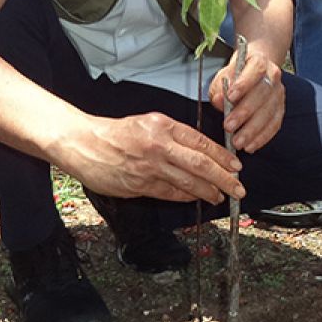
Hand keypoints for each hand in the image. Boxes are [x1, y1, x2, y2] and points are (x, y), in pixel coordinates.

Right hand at [64, 112, 246, 204]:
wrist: (82, 143)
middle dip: (224, 178)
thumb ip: (172, 135)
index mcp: (162, 125)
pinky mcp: (139, 185)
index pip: (201, 142)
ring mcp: (149, 167)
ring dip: (208, 191)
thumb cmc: (115, 133)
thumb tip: (199, 150)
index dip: (221, 156)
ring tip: (221, 196)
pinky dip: (186, 197)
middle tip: (238, 186)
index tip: (235, 165)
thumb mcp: (147, 123)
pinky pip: (170, 193)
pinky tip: (197, 198)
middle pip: (200, 164)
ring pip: (188, 182)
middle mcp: (159, 145)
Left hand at [209, 47, 283, 153]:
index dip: (244, 84)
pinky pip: (274, 125)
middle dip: (244, 113)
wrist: (255, 71)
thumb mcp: (224, 75)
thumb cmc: (237, 74)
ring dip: (253, 130)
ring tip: (238, 142)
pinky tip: (251, 145)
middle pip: (262, 95)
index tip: (230, 97)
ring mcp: (279, 93)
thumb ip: (220, 88)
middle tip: (228, 126)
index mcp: (259, 62)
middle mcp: (273, 76)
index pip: (255, 71)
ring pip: (269, 113)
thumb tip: (219, 100)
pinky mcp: (280, 109)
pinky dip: (262, 137)